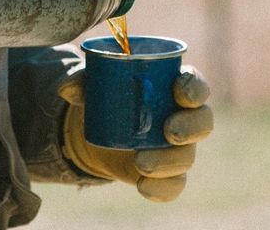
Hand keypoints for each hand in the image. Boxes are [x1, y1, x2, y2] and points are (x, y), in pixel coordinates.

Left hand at [57, 66, 212, 201]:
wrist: (102, 127)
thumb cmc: (109, 93)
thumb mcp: (95, 83)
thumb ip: (82, 80)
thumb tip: (66, 88)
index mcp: (174, 86)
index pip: (196, 85)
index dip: (194, 87)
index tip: (179, 90)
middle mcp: (184, 116)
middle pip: (203, 122)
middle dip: (191, 126)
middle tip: (170, 130)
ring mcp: (178, 148)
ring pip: (187, 157)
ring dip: (169, 161)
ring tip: (142, 162)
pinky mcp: (166, 173)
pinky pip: (173, 185)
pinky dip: (161, 189)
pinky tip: (143, 187)